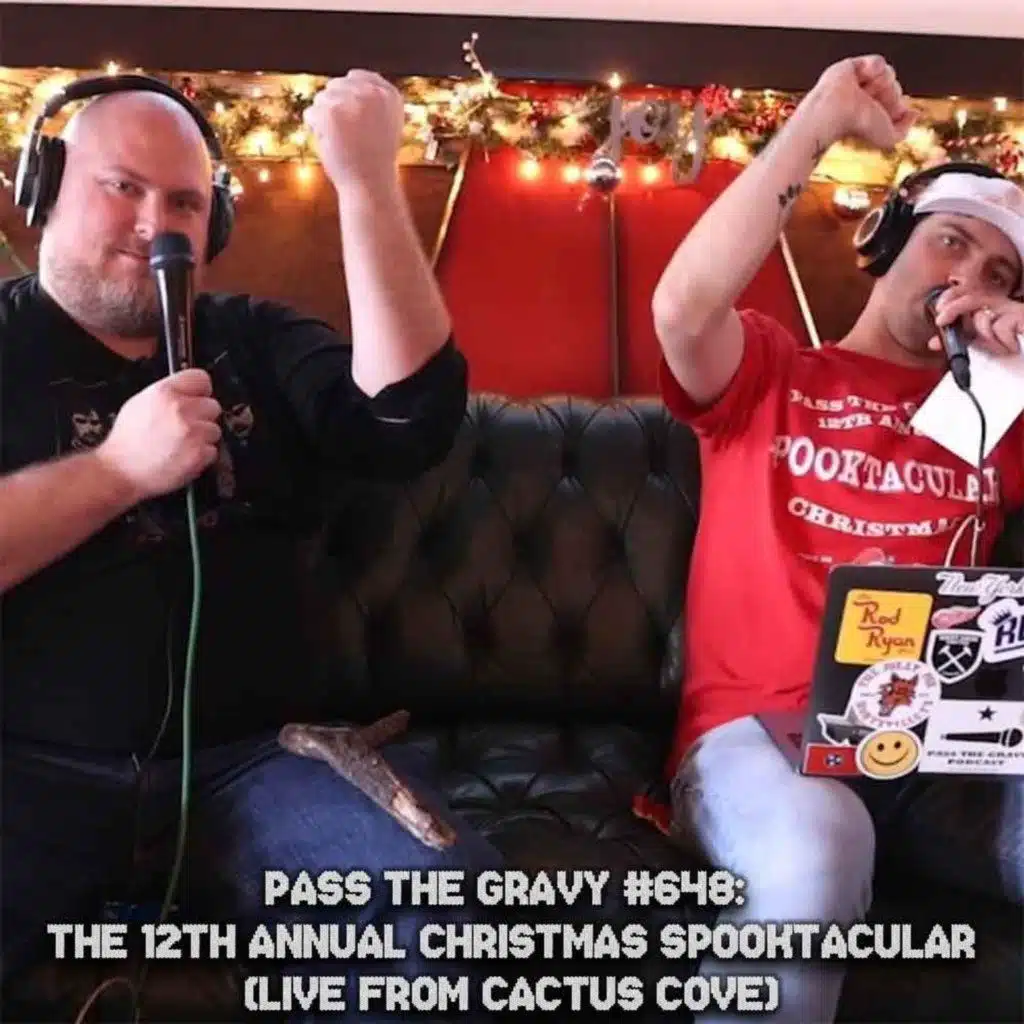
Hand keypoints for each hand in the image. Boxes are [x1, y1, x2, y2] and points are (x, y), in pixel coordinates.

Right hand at [95, 369, 221, 502]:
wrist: (119, 471)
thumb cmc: (127, 441)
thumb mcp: (140, 403)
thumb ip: (168, 394)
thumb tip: (189, 393)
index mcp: (165, 392)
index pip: (201, 378)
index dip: (200, 391)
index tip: (197, 399)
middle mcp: (181, 409)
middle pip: (213, 406)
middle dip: (202, 417)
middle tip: (186, 428)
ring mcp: (192, 432)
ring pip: (214, 430)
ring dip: (203, 438)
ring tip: (181, 445)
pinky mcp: (199, 454)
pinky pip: (212, 451)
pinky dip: (201, 457)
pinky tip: (183, 458)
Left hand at [303, 70, 404, 187]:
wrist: (371, 186)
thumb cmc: (376, 162)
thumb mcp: (385, 125)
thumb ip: (372, 102)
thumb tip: (348, 80)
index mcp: (389, 95)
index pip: (358, 77)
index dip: (348, 97)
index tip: (351, 119)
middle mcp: (372, 93)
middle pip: (336, 86)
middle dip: (335, 108)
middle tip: (348, 136)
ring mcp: (351, 100)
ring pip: (321, 99)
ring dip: (325, 121)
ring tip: (343, 143)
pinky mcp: (331, 112)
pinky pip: (310, 114)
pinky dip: (316, 131)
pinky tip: (333, 146)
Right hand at [806, 55, 915, 149]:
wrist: (836, 111)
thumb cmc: (857, 126)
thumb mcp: (888, 137)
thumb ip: (904, 130)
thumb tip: (914, 114)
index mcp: (873, 114)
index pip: (898, 102)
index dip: (896, 106)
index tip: (884, 114)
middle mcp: (866, 98)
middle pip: (895, 86)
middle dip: (889, 93)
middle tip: (871, 103)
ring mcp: (859, 82)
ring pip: (889, 72)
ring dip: (881, 81)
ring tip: (865, 90)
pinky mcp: (852, 66)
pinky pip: (878, 61)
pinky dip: (874, 67)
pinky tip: (864, 77)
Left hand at [929, 286, 1023, 357]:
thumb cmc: (1006, 345)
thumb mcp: (978, 342)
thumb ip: (958, 339)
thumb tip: (933, 343)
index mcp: (986, 306)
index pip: (965, 292)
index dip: (950, 297)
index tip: (939, 310)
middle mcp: (999, 304)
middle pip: (972, 298)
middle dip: (953, 308)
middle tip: (942, 321)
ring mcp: (1012, 309)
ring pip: (984, 315)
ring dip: (985, 334)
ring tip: (997, 345)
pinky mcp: (1023, 316)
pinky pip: (1003, 326)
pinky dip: (1004, 340)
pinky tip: (1012, 346)